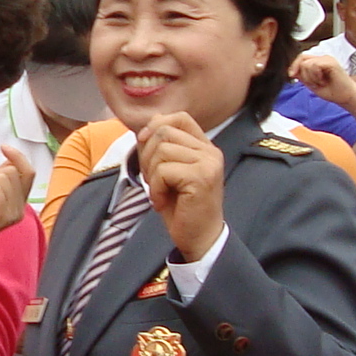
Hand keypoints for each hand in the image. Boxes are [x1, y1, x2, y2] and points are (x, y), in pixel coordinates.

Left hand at [135, 113, 223, 262]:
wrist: (198, 238)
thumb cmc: (181, 207)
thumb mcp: (169, 171)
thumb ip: (162, 146)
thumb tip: (151, 121)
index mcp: (204, 147)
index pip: (180, 118)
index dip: (157, 125)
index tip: (144, 143)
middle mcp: (210, 152)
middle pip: (164, 132)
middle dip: (147, 155)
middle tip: (152, 180)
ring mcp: (208, 163)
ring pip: (161, 150)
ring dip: (151, 174)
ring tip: (159, 192)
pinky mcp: (201, 178)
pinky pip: (163, 171)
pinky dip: (155, 189)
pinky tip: (162, 203)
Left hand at [293, 52, 355, 108]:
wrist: (345, 97)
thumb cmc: (332, 91)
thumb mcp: (312, 83)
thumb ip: (302, 76)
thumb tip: (290, 71)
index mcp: (317, 62)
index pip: (300, 58)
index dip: (293, 66)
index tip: (291, 76)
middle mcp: (322, 58)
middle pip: (301, 58)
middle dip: (302, 73)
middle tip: (312, 83)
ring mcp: (327, 59)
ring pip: (306, 64)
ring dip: (310, 77)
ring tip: (320, 83)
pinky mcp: (331, 62)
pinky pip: (314, 66)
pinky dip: (316, 76)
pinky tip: (323, 81)